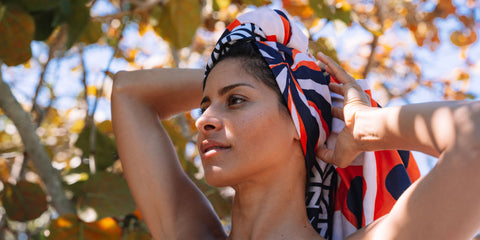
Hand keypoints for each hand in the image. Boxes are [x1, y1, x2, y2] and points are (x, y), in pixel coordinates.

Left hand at [315, 52, 372, 167]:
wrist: (366, 130)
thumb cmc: (355, 143)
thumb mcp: (338, 156)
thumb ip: (325, 155)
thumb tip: (315, 152)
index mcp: (349, 120)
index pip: (336, 112)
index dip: (329, 109)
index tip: (320, 106)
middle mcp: (351, 106)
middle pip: (336, 93)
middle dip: (328, 88)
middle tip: (318, 82)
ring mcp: (352, 95)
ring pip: (336, 79)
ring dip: (327, 72)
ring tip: (316, 64)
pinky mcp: (351, 86)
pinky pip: (337, 70)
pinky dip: (328, 63)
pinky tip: (319, 55)